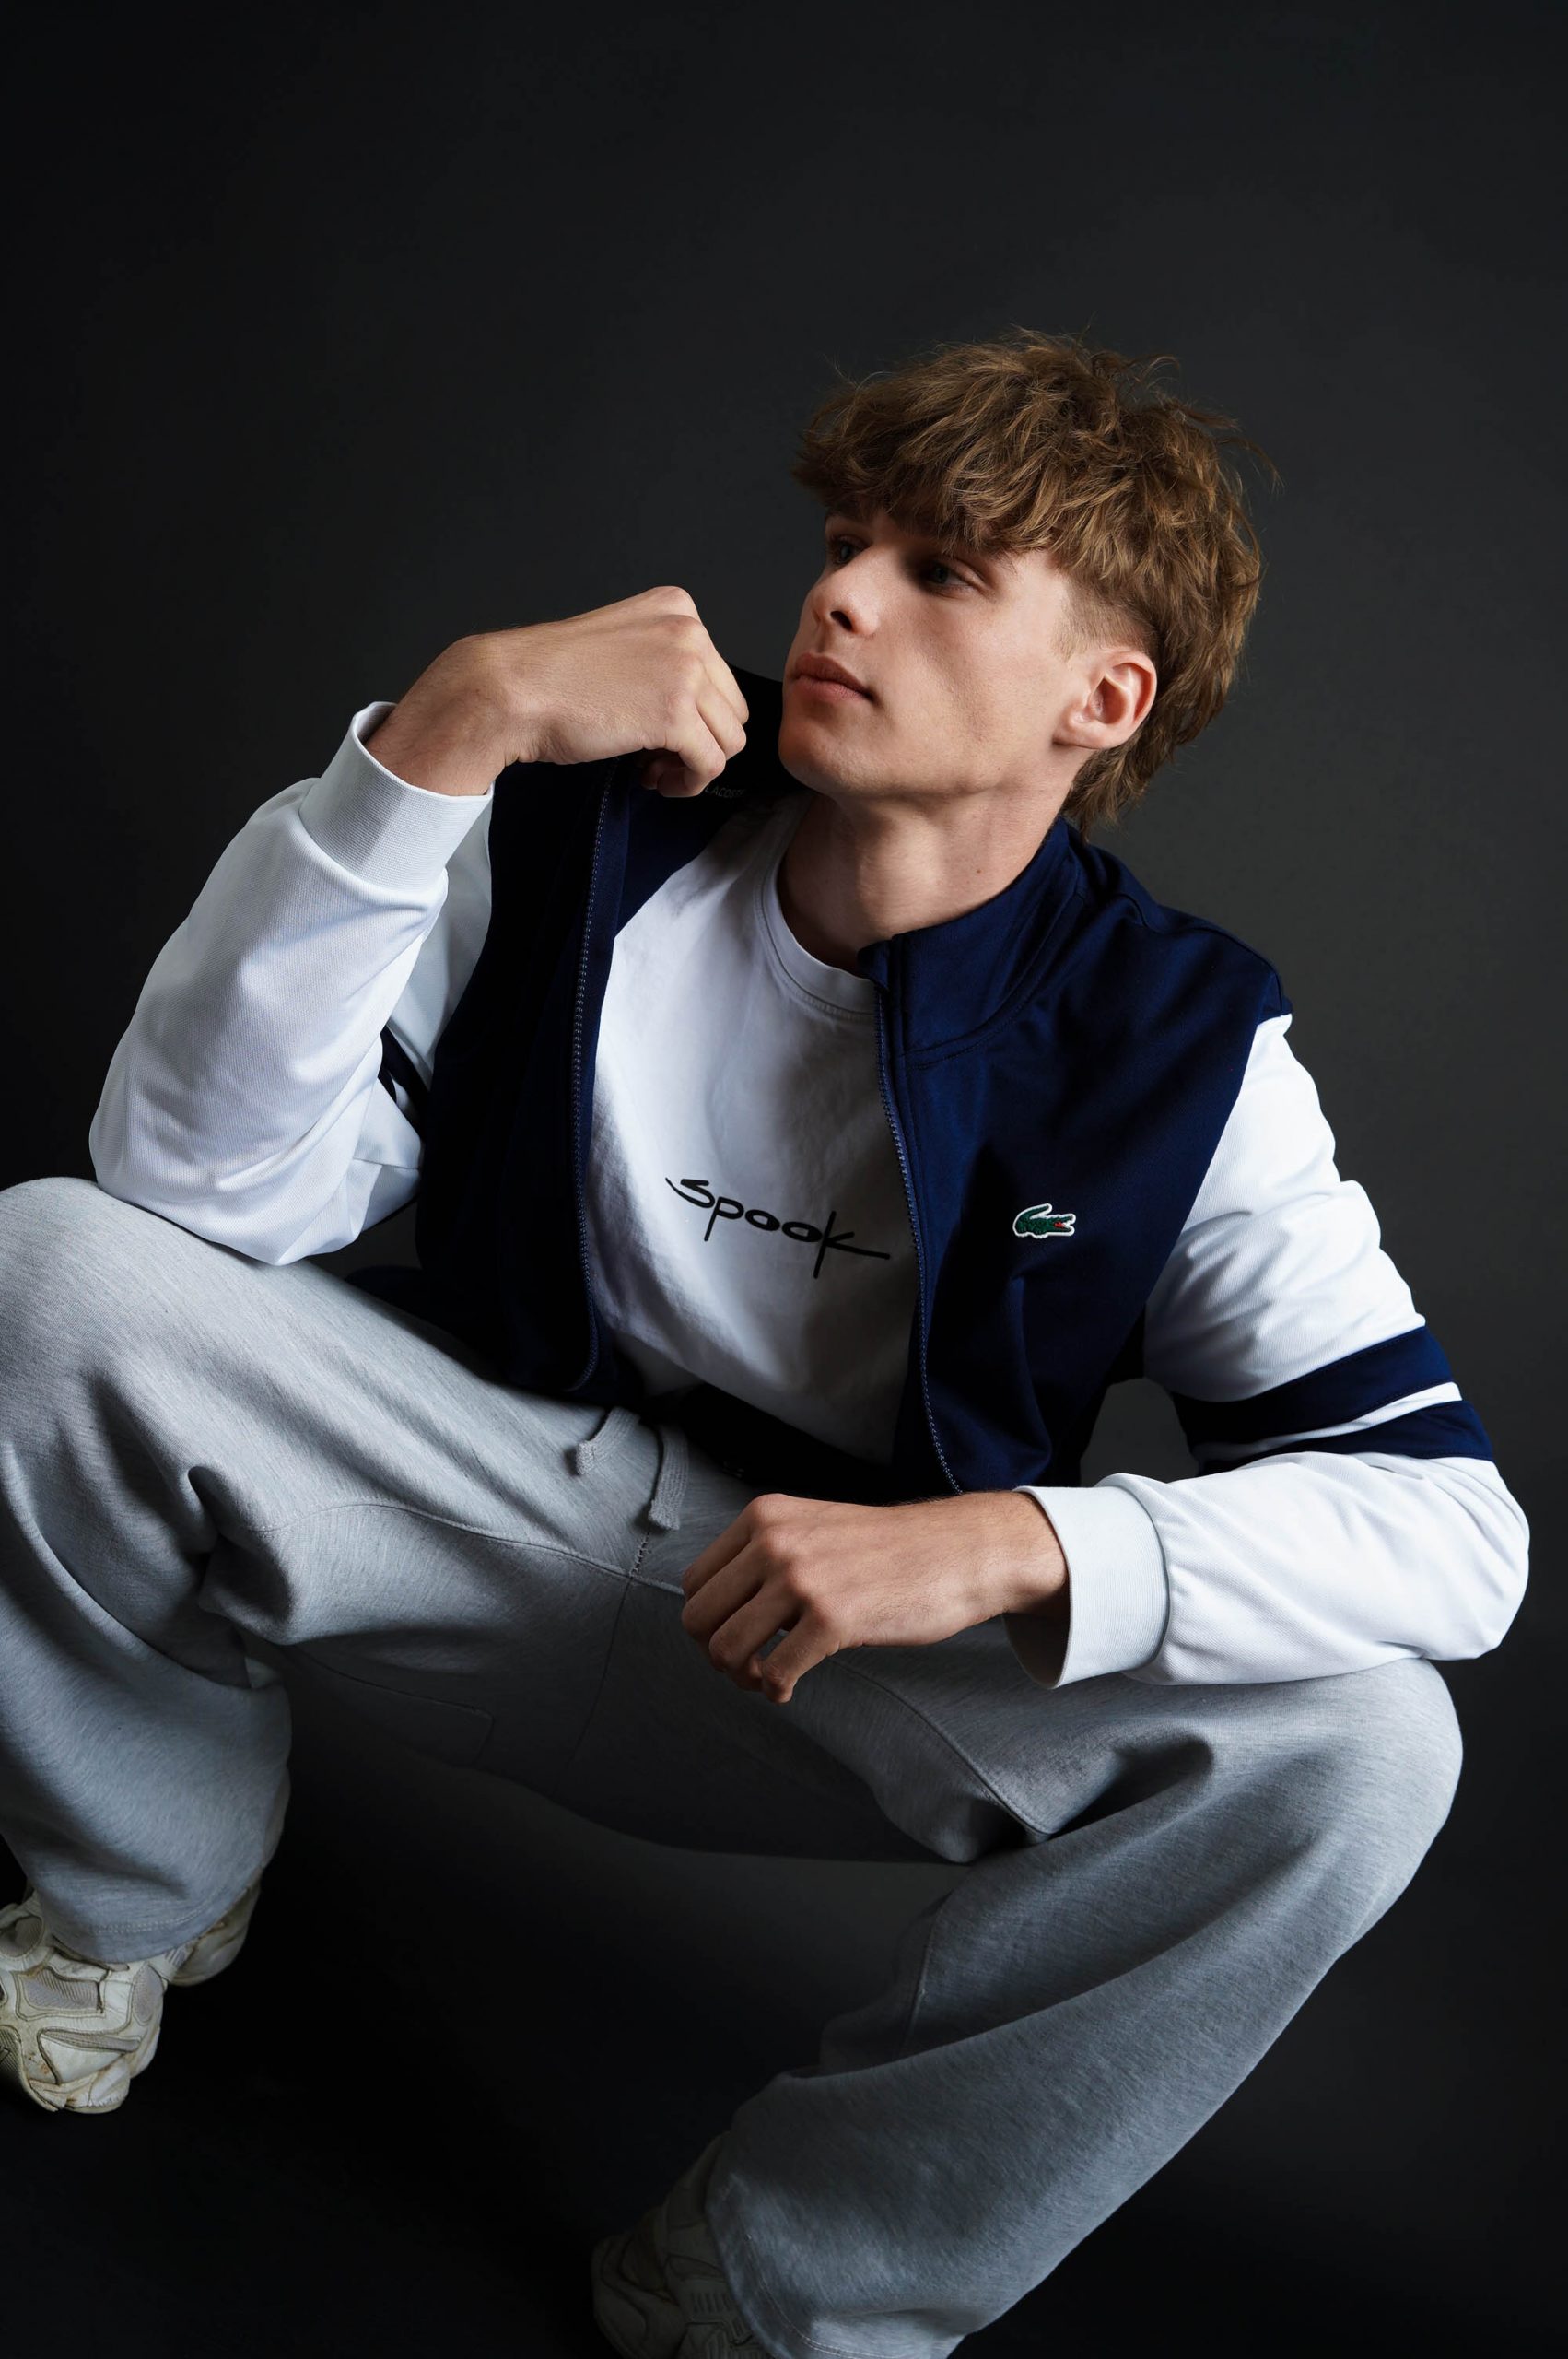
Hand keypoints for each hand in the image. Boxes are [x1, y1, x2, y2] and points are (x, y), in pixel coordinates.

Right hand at [364, 586, 748, 799]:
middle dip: (699, 740)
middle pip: (731, 708)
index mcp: (677, 608)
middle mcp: (689, 632)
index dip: (695, 713)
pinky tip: (655, 780)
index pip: (718, 674)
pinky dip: (688, 783)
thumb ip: (662, 662)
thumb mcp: (621, 645)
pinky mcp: (675, 714)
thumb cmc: (551, 676)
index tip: (659, 729)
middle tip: (657, 757)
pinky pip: (710, 764)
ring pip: (728, 740)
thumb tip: (697, 712)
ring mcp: (686, 671)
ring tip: (654, 770)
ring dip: (694, 764)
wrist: (512, 689)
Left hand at [678, 1489, 1067, 1704]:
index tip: (736, 1638)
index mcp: (764, 1516)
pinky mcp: (831, 1619)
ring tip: (769, 1679)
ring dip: (742, 1677)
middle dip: (716, 1654)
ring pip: (726, 1649)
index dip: (708, 1622)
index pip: (695, 1582)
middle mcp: (774, 1542)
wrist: (957, 1550)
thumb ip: (765, 1555)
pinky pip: (772, 1673)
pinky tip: (791, 1687)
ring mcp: (801, 1579)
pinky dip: (775, 1690)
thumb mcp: (813, 1528)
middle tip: (748, 1668)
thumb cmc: (888, 1549)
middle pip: (699, 1619)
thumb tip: (718, 1612)